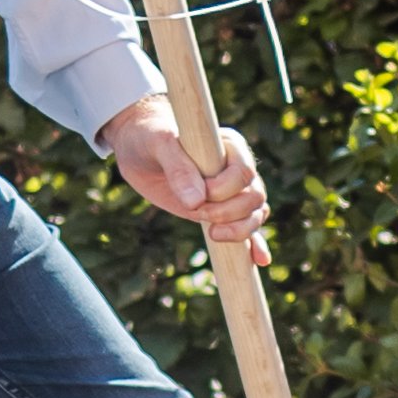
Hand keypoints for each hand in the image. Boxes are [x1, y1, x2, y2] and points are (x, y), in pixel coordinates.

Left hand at [103, 99, 269, 258]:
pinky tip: (259, 261)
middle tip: (199, 214)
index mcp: (230, 147)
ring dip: (241, 231)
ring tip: (213, 235)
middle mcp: (235, 169)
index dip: (225, 190)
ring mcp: (230, 193)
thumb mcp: (160, 144)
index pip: (244, 173)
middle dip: (229, 212)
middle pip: (254, 198)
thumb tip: (196, 202)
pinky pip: (246, 229)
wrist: (139, 147)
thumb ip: (179, 169)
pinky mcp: (220, 212)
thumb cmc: (150, 136)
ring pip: (254, 215)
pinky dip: (253, 245)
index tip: (199, 194)